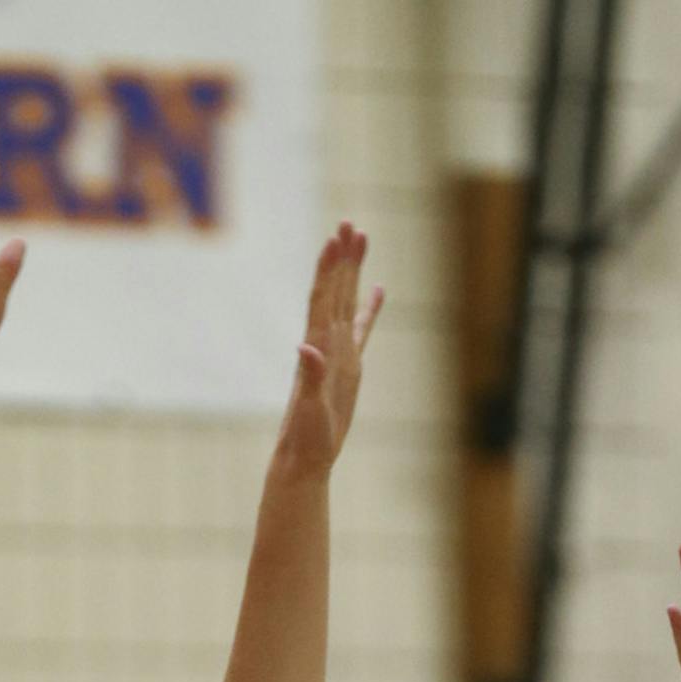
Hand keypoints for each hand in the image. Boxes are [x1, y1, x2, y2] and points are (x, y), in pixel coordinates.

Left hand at [270, 224, 382, 476]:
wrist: (303, 459)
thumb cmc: (304, 438)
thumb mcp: (308, 409)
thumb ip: (309, 378)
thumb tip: (307, 349)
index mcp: (318, 349)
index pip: (322, 300)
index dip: (328, 270)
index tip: (335, 239)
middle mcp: (326, 344)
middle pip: (335, 291)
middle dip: (342, 258)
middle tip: (349, 222)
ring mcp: (339, 353)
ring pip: (348, 302)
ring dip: (353, 271)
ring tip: (361, 238)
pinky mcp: (349, 367)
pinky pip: (362, 329)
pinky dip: (370, 308)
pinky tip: (378, 289)